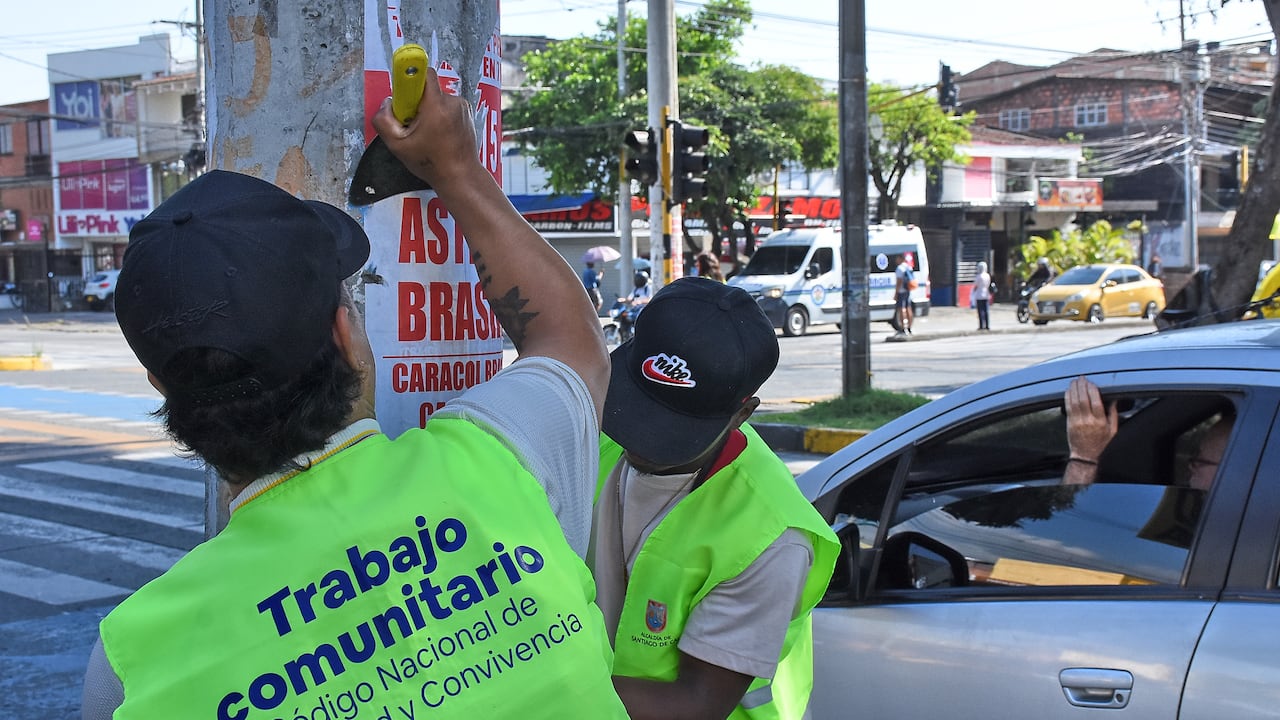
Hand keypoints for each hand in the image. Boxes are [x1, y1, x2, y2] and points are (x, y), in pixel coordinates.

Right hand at [372, 68, 478, 187]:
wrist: (461, 176)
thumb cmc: (431, 163)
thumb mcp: (397, 145)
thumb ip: (384, 121)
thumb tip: (386, 104)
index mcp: (436, 106)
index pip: (424, 73)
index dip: (410, 76)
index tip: (403, 86)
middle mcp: (452, 102)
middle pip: (427, 88)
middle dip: (416, 101)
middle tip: (412, 123)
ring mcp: (462, 107)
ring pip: (436, 98)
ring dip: (428, 110)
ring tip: (426, 133)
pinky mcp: (467, 113)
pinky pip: (446, 106)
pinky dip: (439, 116)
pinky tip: (438, 135)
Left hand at [1065, 376, 1116, 462]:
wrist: (1086, 457)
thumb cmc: (1101, 444)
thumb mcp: (1113, 430)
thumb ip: (1113, 414)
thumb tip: (1114, 401)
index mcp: (1100, 421)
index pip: (1095, 401)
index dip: (1092, 390)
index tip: (1091, 382)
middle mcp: (1088, 420)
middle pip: (1083, 399)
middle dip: (1081, 386)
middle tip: (1081, 378)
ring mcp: (1077, 422)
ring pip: (1074, 401)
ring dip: (1073, 389)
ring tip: (1074, 381)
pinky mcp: (1069, 423)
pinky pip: (1068, 408)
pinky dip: (1067, 398)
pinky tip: (1068, 391)